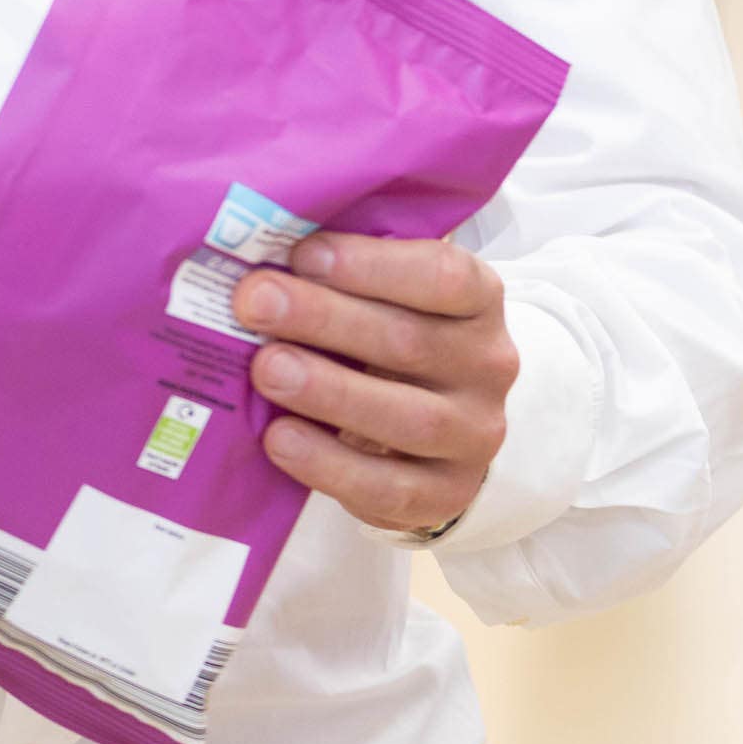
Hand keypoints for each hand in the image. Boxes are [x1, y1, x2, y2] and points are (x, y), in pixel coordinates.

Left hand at [234, 235, 516, 539]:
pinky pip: (389, 488)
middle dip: (324, 319)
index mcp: (479, 301)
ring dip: (328, 392)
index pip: (444, 276)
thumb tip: (258, 247)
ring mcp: (473, 436)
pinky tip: (279, 438)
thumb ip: (343, 273)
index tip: (301, 254)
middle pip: (410, 342)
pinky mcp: (445, 495)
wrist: (438, 426)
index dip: (372, 264)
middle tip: (255, 302)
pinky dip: (328, 464)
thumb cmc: (392, 334)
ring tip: (265, 369)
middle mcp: (487, 367)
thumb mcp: (386, 294)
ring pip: (407, 418)